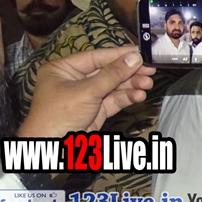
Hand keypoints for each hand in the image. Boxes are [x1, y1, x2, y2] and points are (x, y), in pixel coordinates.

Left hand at [17, 46, 155, 138]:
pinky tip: (139, 96)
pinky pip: (114, 100)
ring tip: (148, 84)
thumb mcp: (87, 92)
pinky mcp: (96, 111)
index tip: (141, 52)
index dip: (119, 55)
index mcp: (64, 69)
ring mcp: (86, 96)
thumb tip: (135, 57)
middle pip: (107, 71)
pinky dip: (127, 98)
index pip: (96, 57)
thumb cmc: (60, 114)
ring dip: (131, 86)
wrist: (51, 150)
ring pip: (113, 87)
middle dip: (129, 72)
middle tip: (151, 70)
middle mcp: (75, 80)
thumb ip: (113, 74)